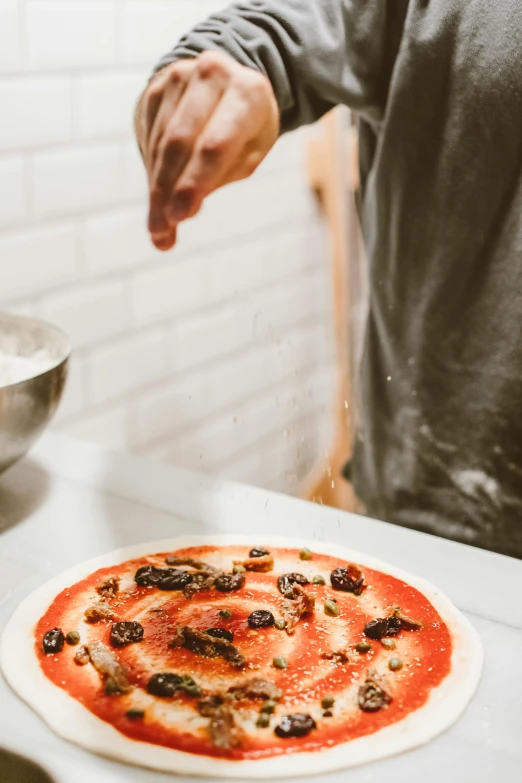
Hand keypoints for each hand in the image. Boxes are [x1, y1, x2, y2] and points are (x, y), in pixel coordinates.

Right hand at [136, 51, 279, 250]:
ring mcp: (179, 77)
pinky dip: (152, 175)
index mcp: (248, 92)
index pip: (214, 145)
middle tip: (161, 229)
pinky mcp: (156, 88)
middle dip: (168, 190)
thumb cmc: (245, 126)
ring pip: (160, 144)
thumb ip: (220, 176)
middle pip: (179, 143)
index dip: (194, 183)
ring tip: (159, 229)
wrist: (224, 81)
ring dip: (156, 190)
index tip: (180, 217)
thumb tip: (180, 214)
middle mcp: (211, 75)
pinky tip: (156, 204)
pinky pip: (149, 139)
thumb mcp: (251, 150)